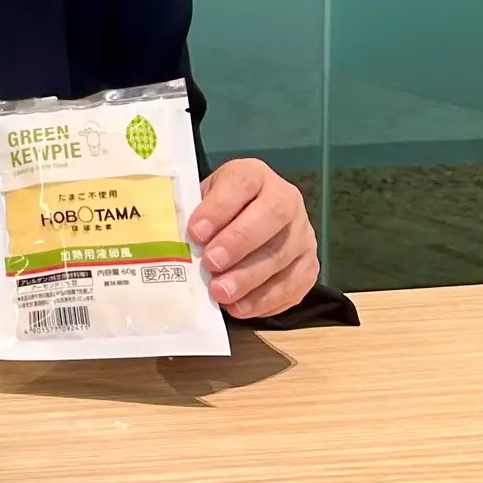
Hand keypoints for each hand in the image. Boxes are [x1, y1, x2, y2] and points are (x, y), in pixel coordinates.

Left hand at [189, 158, 318, 318]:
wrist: (246, 218)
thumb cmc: (216, 211)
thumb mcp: (200, 200)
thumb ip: (191, 214)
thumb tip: (173, 242)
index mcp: (254, 175)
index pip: (241, 183)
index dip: (219, 208)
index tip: (195, 232)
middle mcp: (286, 198)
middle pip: (272, 217)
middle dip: (239, 243)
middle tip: (211, 264)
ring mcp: (302, 232)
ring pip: (284, 254)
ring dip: (250, 279)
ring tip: (221, 294)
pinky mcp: (309, 262)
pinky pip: (295, 283)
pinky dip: (267, 299)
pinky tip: (242, 308)